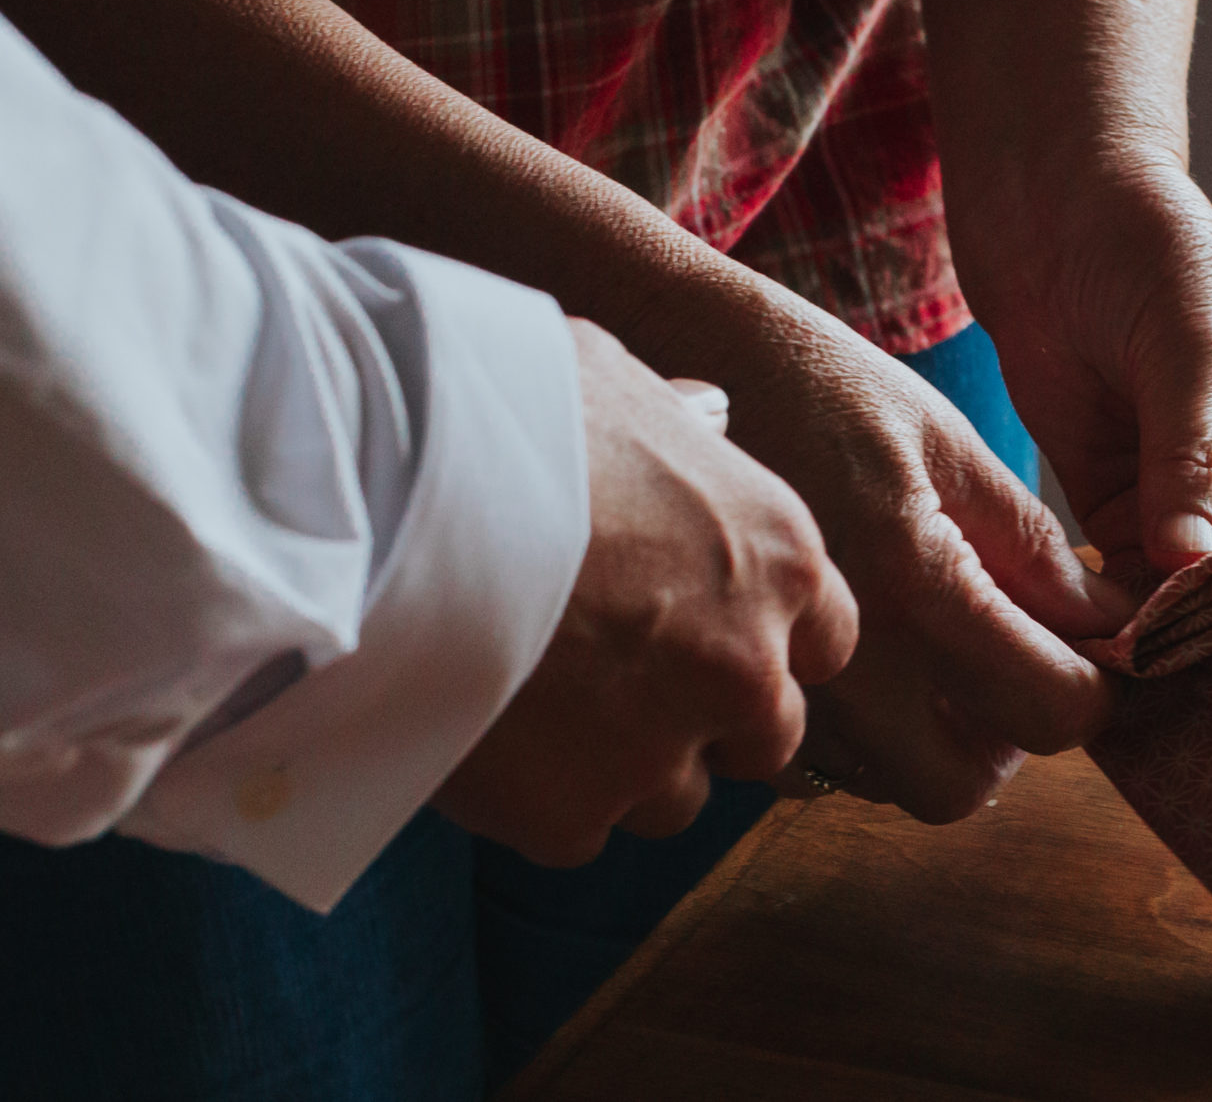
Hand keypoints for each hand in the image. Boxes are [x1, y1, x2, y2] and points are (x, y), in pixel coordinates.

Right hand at [433, 321, 857, 865]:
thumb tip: (696, 423)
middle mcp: (745, 668)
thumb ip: (678, 430)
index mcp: (777, 556)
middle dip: (708, 715)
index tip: (711, 627)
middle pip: (766, 734)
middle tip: (620, 674)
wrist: (385, 497)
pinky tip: (485, 726)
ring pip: (672, 796)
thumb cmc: (500, 414)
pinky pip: (575, 829)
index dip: (767, 636)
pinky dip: (538, 795)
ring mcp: (659, 754)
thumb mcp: (616, 383)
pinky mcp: (568, 816)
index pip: (827, 635)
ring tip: (538, 698)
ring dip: (623, 764)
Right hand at [637, 289, 1129, 823]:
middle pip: (959, 788)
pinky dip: (849, 731)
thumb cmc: (815, 379)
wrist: (674, 354)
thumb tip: (1107, 623)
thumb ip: (1029, 548)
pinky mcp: (718, 689)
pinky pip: (808, 761)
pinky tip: (851, 651)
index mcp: (912, 584)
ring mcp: (770, 685)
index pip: (1049, 710)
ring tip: (919, 643)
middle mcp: (842, 661)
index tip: (1090, 655)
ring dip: (921, 737)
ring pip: (882, 780)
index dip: (1091, 690)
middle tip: (1003, 664)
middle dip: (998, 741)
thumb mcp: (944, 443)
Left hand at [962, 158, 1211, 643]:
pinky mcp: (1118, 511)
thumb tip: (1194, 571)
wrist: (1053, 221)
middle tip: (1209, 683)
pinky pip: (1132, 589)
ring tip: (1149, 675)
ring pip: (1207, 608)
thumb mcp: (1195, 359)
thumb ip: (1195, 465)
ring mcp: (1195, 505)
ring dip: (1182, 645)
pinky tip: (1098, 646)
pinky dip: (1121, 622)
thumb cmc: (1155, 261)